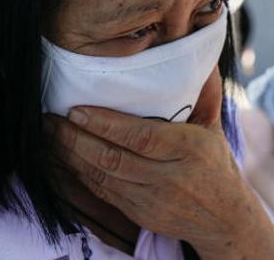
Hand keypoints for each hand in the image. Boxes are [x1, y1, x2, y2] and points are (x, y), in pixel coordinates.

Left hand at [48, 102, 273, 257]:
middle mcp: (170, 177)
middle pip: (114, 158)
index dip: (105, 125)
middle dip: (75, 139)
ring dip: (70, 156)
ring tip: (48, 135)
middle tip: (49, 119)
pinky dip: (78, 175)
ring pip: (102, 178)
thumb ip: (202, 91)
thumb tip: (198, 54)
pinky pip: (102, 193)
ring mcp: (152, 200)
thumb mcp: (213, 127)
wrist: (225, 220)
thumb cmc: (215, 164)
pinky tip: (62, 158)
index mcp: (189, 149)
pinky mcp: (140, 215)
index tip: (76, 110)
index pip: (141, 136)